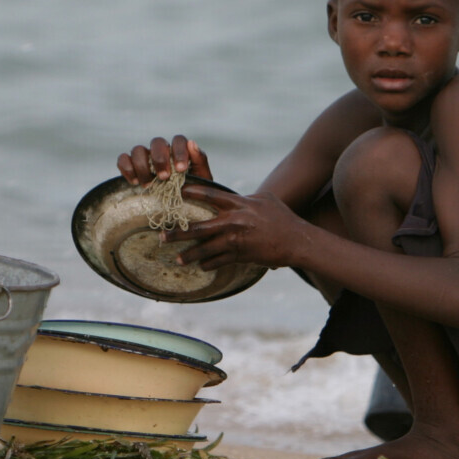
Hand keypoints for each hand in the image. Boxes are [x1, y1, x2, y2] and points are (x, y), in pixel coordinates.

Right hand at [116, 135, 212, 185]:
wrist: (180, 209)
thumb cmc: (193, 192)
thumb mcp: (202, 179)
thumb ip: (200, 161)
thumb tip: (191, 142)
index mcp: (179, 150)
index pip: (178, 140)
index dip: (179, 152)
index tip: (181, 169)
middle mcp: (161, 151)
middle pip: (156, 142)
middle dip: (159, 159)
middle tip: (164, 177)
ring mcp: (145, 157)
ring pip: (137, 149)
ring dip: (142, 166)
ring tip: (148, 185)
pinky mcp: (131, 167)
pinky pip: (123, 159)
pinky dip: (126, 168)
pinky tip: (134, 181)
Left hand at [166, 184, 311, 270]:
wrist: (296, 241)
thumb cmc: (282, 217)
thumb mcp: (265, 200)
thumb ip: (245, 198)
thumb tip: (232, 197)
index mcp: (239, 204)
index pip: (211, 196)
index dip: (192, 193)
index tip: (176, 193)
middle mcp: (234, 221)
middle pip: (199, 227)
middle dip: (178, 233)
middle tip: (162, 236)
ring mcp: (236, 240)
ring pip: (205, 249)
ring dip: (189, 255)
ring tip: (177, 259)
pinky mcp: (241, 256)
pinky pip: (219, 261)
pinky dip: (208, 264)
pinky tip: (200, 266)